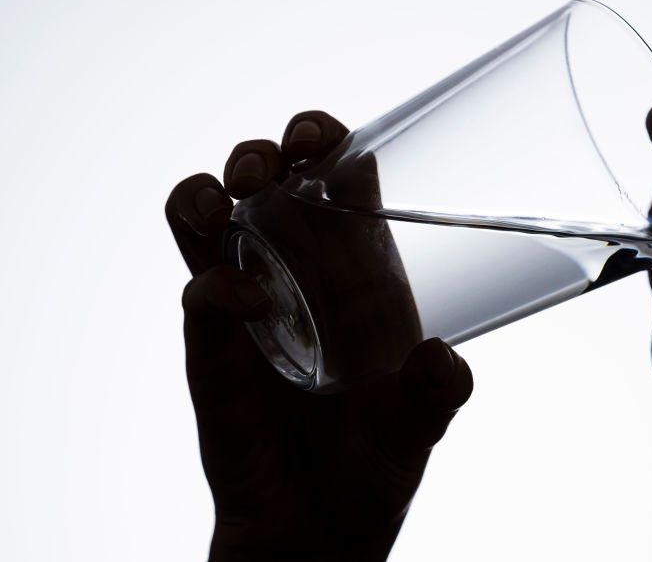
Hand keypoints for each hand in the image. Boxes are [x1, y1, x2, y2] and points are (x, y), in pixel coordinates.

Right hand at [166, 110, 472, 560]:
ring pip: (205, 219)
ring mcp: (247, 305)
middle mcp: (297, 273)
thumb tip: (443, 359)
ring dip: (206, 192)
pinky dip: (216, 286)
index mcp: (356, 267)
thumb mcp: (422, 423)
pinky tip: (248, 302)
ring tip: (230, 198)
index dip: (325, 141)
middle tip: (269, 165)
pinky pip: (199, 294)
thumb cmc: (377, 461)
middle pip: (264, 181)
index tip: (321, 139)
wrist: (321, 528)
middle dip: (259, 153)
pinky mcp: (213, 350)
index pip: (336, 178)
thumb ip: (438, 393)